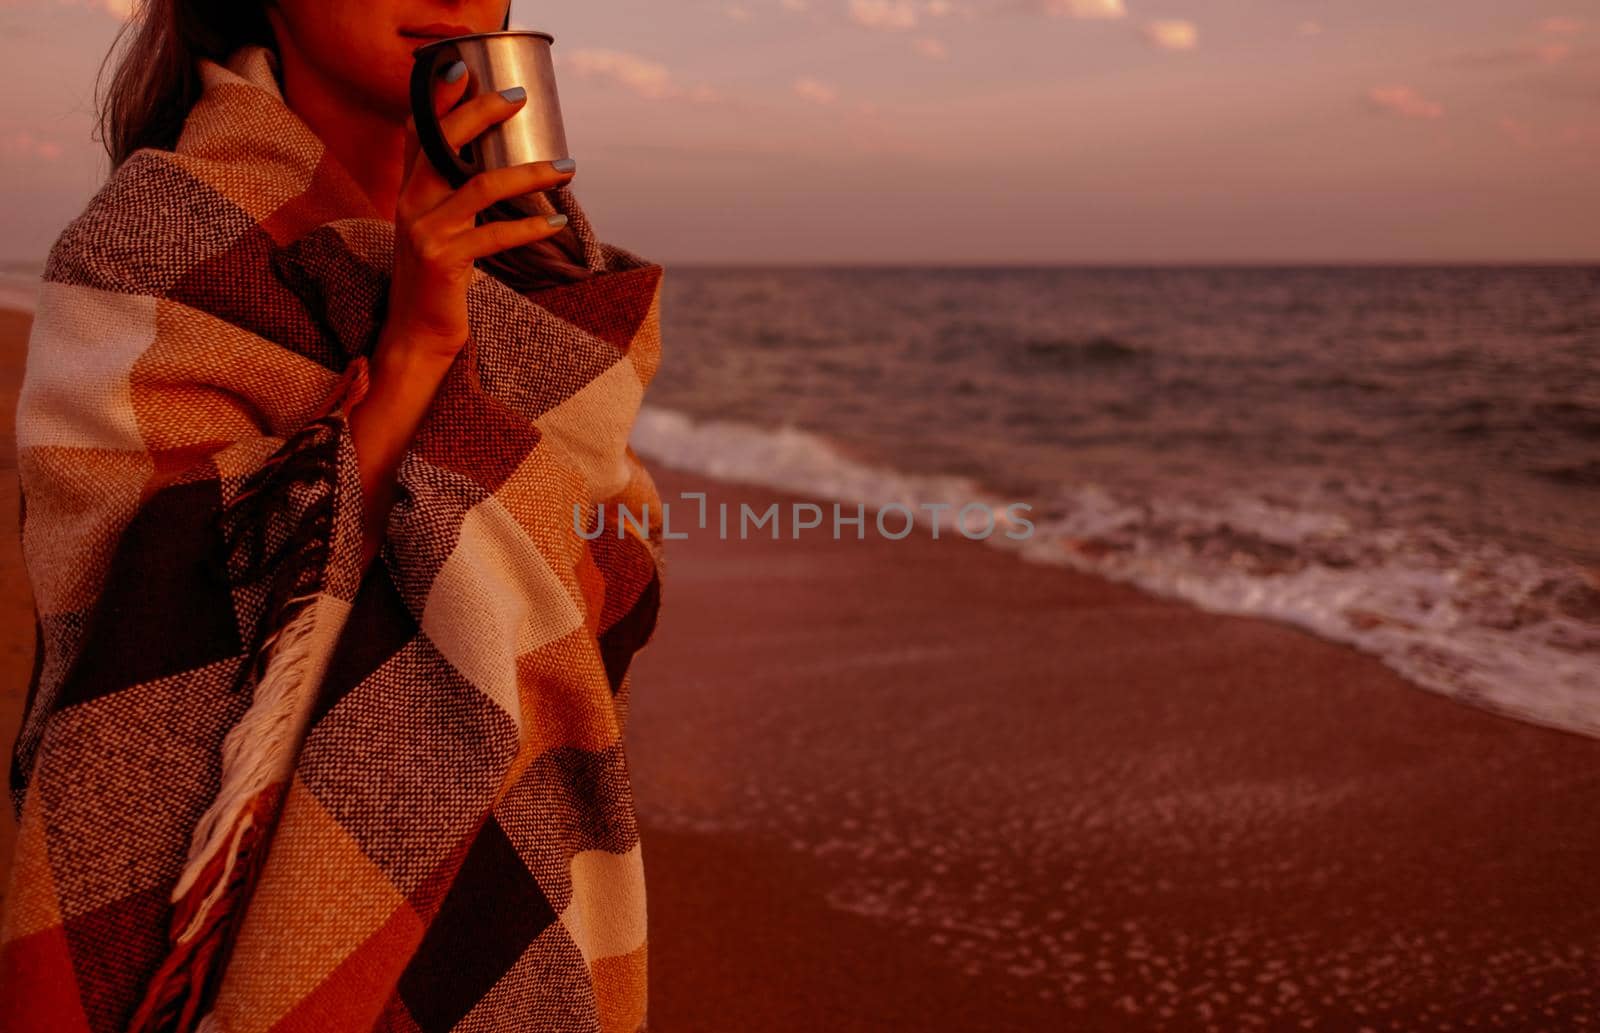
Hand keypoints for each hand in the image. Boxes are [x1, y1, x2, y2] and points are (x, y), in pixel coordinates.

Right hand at [383, 64, 576, 359]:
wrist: (416, 336)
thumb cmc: (438, 282)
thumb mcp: (439, 231)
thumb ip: (452, 198)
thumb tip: (494, 167)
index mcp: (409, 192)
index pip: (418, 132)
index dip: (439, 100)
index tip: (465, 69)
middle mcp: (408, 205)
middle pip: (443, 143)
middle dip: (481, 114)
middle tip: (520, 100)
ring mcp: (423, 233)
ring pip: (479, 187)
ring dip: (529, 173)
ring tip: (566, 168)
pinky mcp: (442, 262)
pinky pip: (493, 235)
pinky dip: (529, 227)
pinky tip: (555, 222)